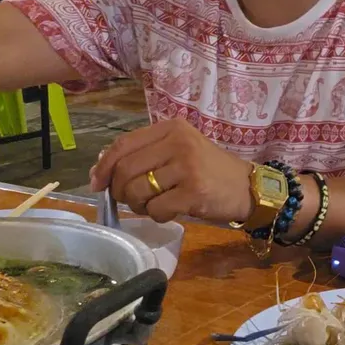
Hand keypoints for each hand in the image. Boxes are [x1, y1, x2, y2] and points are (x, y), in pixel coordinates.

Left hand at [89, 118, 254, 223]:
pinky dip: (158, 216)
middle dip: (121, 191)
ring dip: (139, 206)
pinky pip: (157, 209)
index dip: (104, 166)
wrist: (247, 187)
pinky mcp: (194, 192)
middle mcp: (179, 143)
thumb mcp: (178, 151)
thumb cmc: (208, 170)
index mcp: (171, 128)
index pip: (123, 145)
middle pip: (125, 170)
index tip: (98, 184)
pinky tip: (172, 211)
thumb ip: (144, 154)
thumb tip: (100, 170)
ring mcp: (187, 167)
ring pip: (138, 192)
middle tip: (133, 200)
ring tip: (155, 205)